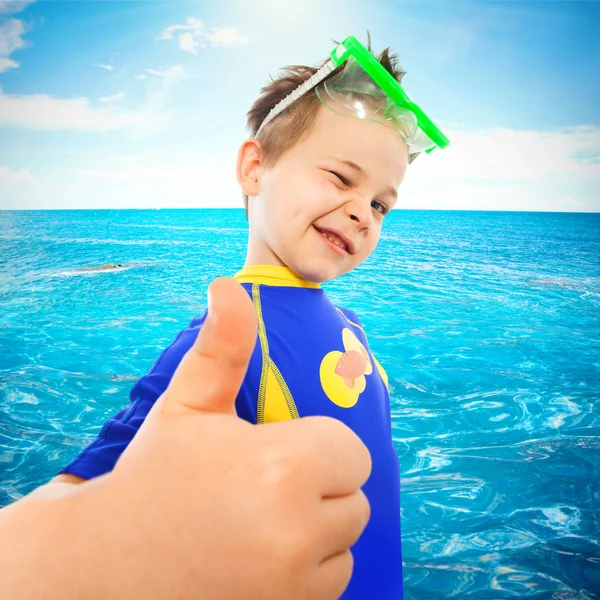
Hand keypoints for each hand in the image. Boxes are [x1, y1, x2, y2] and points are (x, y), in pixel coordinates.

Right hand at [16, 277, 370, 599]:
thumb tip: (229, 285)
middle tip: (263, 488)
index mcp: (280, 468)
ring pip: (345, 543)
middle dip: (319, 487)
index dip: (317, 447)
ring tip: (260, 522)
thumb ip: (222, 347)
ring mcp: (292, 584)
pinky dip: (308, 572)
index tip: (278, 451)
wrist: (108, 564)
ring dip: (317, 531)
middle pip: (353, 498)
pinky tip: (261, 559)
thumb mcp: (188, 404)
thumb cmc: (155, 476)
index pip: (350, 450)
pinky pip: (331, 585)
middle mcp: (295, 531)